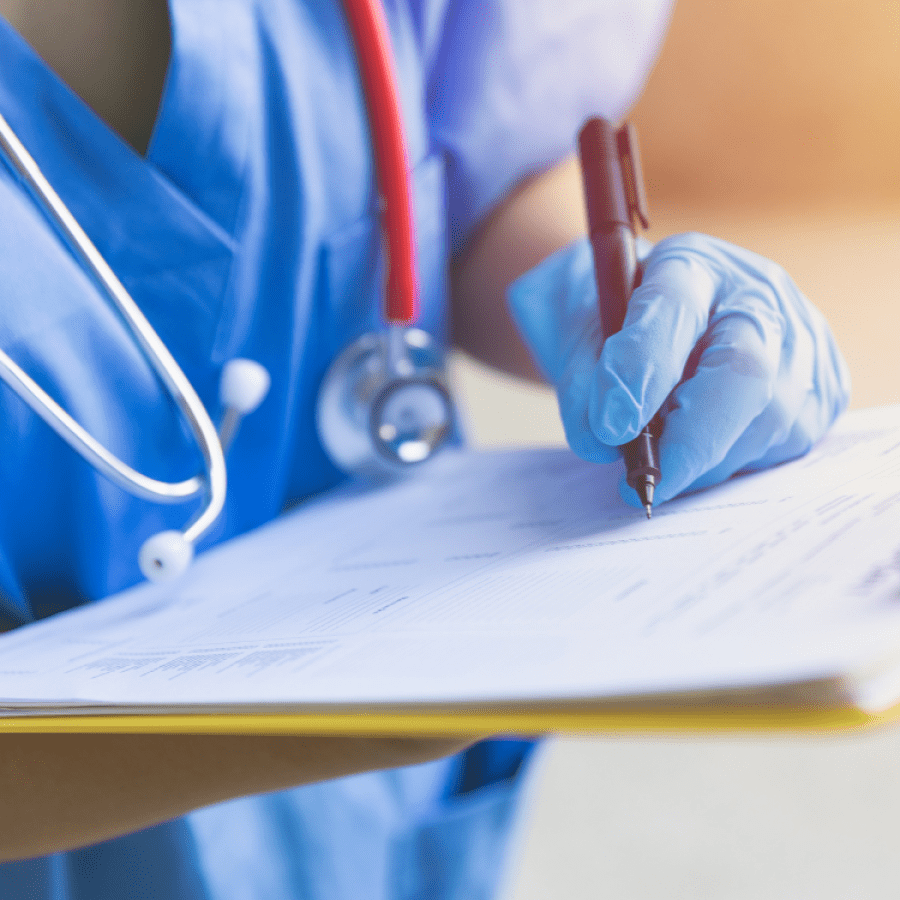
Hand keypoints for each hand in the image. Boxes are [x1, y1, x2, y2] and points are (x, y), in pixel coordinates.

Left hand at [507, 232, 850, 505]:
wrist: (653, 318)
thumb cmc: (609, 321)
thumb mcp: (570, 332)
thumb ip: (579, 380)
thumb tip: (602, 442)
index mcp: (688, 263)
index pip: (673, 309)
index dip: (643, 371)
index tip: (609, 426)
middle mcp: (758, 294)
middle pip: (746, 369)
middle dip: (691, 438)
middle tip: (646, 483)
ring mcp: (801, 341)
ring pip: (769, 419)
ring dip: (706, 462)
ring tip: (663, 467)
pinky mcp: (822, 388)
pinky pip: (786, 445)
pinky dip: (733, 464)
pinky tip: (700, 455)